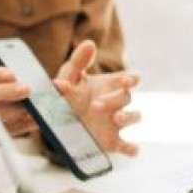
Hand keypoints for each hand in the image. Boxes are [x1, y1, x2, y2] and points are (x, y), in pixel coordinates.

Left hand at [52, 40, 140, 156]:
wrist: (57, 122)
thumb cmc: (69, 94)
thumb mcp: (69, 76)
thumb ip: (78, 61)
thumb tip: (89, 43)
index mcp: (112, 85)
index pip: (132, 79)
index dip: (133, 79)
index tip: (126, 82)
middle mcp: (118, 103)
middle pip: (128, 98)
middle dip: (115, 100)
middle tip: (95, 106)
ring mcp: (117, 123)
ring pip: (135, 117)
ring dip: (129, 117)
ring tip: (117, 119)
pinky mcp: (113, 141)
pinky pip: (129, 145)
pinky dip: (133, 148)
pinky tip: (132, 149)